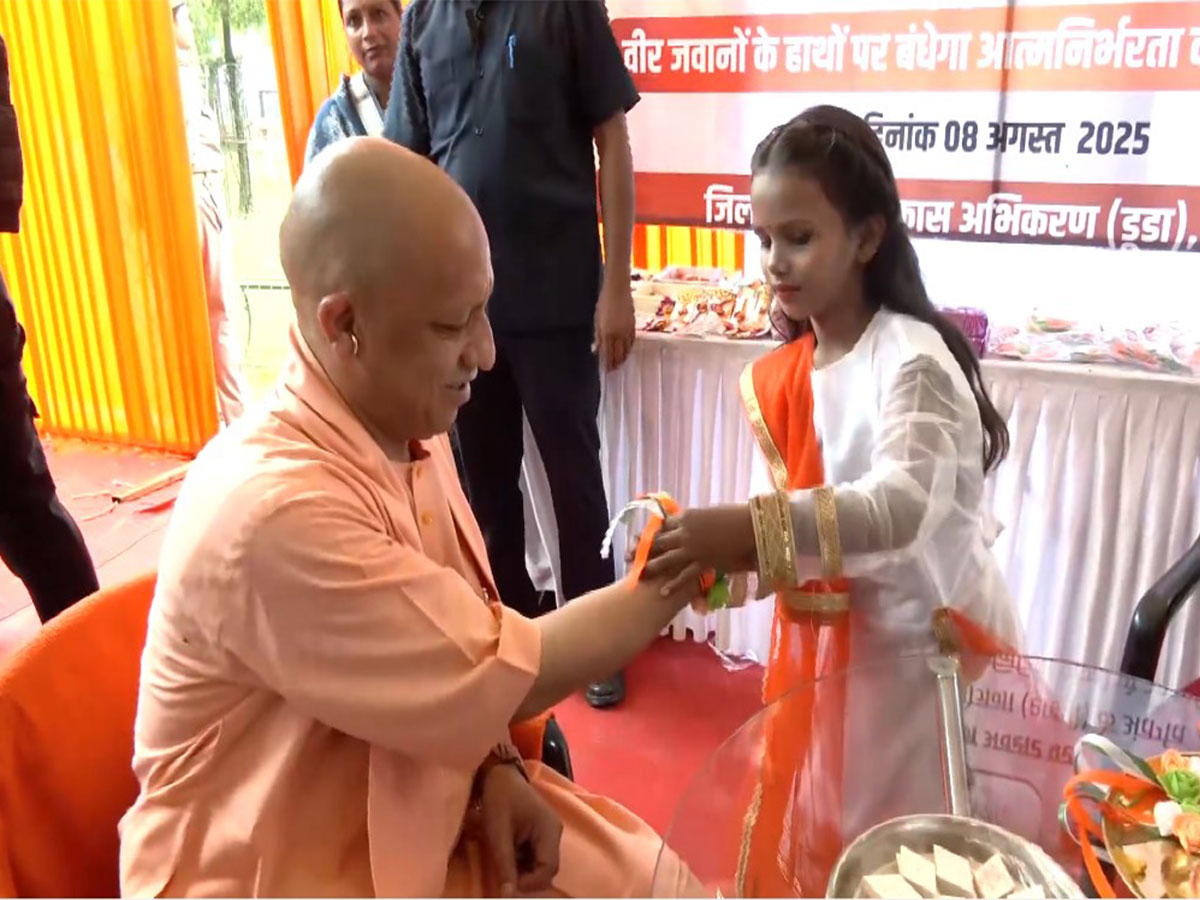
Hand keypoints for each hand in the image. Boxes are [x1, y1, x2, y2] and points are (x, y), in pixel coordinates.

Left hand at [474, 763, 561, 895]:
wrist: (499, 774)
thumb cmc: (498, 799)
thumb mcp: (498, 833)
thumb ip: (505, 864)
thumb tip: (507, 895)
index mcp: (549, 830)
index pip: (548, 868)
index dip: (530, 883)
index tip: (508, 885)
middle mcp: (555, 832)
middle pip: (547, 868)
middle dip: (527, 878)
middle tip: (505, 877)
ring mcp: (550, 831)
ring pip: (542, 863)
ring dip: (525, 870)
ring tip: (505, 866)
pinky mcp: (541, 831)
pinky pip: (537, 855)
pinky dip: (524, 861)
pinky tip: (509, 856)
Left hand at [594, 281, 635, 371]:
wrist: (618, 289)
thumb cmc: (604, 302)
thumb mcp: (597, 320)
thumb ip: (597, 336)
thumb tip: (595, 350)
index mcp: (607, 332)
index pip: (608, 353)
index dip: (607, 363)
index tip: (606, 371)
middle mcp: (618, 333)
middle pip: (618, 354)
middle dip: (615, 364)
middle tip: (613, 370)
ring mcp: (627, 330)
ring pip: (626, 349)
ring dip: (623, 358)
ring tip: (620, 364)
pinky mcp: (633, 325)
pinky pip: (632, 341)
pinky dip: (629, 348)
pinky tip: (627, 352)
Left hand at [640, 506, 756, 596]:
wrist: (751, 526)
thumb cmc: (734, 515)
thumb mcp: (709, 513)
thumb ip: (694, 520)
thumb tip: (685, 522)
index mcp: (686, 517)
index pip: (661, 525)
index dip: (649, 532)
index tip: (639, 538)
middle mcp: (685, 532)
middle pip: (658, 542)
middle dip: (641, 550)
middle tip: (627, 556)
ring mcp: (693, 549)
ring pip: (666, 559)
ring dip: (650, 567)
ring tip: (638, 574)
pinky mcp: (703, 563)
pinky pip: (685, 576)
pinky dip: (673, 585)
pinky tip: (662, 592)